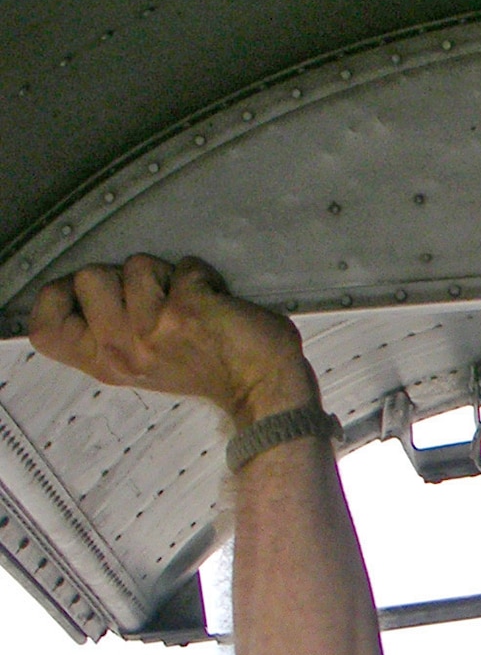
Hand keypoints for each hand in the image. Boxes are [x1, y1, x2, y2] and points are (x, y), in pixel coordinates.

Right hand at [26, 254, 319, 428]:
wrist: (262, 389)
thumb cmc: (205, 370)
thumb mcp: (138, 365)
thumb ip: (105, 334)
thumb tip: (79, 289)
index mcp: (104, 363)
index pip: (44, 328)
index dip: (60, 298)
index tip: (95, 300)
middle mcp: (123, 349)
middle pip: (88, 275)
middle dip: (124, 278)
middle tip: (158, 305)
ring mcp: (156, 329)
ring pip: (137, 264)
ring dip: (167, 277)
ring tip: (189, 306)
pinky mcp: (192, 309)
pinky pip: (186, 267)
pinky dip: (205, 277)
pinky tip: (216, 304)